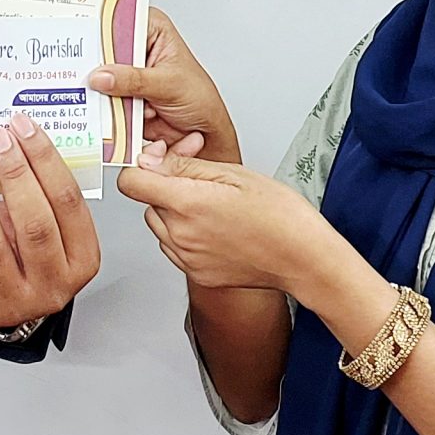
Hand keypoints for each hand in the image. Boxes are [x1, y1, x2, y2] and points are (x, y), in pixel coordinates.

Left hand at [0, 112, 101, 328]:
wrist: (9, 307)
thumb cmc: (31, 259)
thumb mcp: (52, 230)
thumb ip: (41, 196)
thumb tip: (10, 143)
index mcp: (81, 261)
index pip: (68, 203)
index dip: (45, 160)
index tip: (24, 128)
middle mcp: (52, 286)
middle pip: (33, 224)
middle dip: (13, 174)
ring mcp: (12, 302)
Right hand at [89, 7, 238, 163]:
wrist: (202, 132)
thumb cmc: (199, 99)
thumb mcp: (169, 84)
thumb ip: (134, 80)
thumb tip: (101, 76)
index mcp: (153, 29)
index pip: (120, 18)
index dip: (101, 27)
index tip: (85, 38)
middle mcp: (137, 46)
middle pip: (104, 47)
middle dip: (96, 62)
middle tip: (86, 72)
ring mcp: (126, 71)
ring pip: (100, 74)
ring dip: (101, 87)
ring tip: (106, 96)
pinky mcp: (120, 92)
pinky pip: (102, 96)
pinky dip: (105, 104)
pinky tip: (113, 110)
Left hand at [115, 143, 350, 299]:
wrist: (303, 258)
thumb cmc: (279, 215)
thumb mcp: (234, 173)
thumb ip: (185, 166)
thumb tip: (151, 160)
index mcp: (188, 204)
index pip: (131, 182)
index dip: (144, 166)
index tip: (163, 161)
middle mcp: (181, 235)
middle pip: (147, 202)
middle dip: (166, 188)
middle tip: (202, 182)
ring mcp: (187, 258)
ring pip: (160, 225)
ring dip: (175, 213)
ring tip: (213, 207)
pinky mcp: (197, 274)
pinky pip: (175, 248)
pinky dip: (186, 236)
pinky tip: (217, 228)